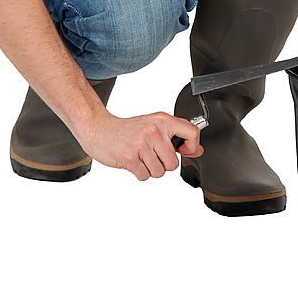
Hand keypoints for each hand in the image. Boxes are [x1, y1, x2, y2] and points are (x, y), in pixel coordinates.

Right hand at [77, 111, 203, 180]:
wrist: (100, 129)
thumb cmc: (127, 129)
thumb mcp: (154, 125)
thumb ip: (176, 137)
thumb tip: (197, 150)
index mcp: (162, 120)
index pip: (191, 132)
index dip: (192, 146)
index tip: (185, 150)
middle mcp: (154, 130)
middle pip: (173, 163)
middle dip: (162, 164)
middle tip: (151, 154)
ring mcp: (141, 144)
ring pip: (159, 172)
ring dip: (150, 169)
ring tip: (141, 157)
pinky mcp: (130, 157)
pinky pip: (145, 176)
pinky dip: (139, 173)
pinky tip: (133, 161)